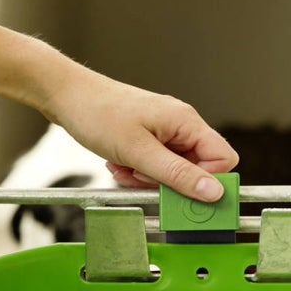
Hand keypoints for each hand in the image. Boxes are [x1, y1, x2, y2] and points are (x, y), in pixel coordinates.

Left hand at [40, 71, 238, 201]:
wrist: (67, 96)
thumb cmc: (98, 113)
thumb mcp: (139, 152)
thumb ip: (178, 174)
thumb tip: (214, 192)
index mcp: (186, 122)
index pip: (223, 158)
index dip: (207, 181)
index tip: (182, 194)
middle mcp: (181, 125)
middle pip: (197, 168)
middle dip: (170, 181)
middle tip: (143, 177)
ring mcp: (165, 131)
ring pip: (174, 170)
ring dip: (149, 178)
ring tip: (126, 168)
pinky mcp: (150, 138)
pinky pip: (156, 165)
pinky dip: (139, 171)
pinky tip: (121, 164)